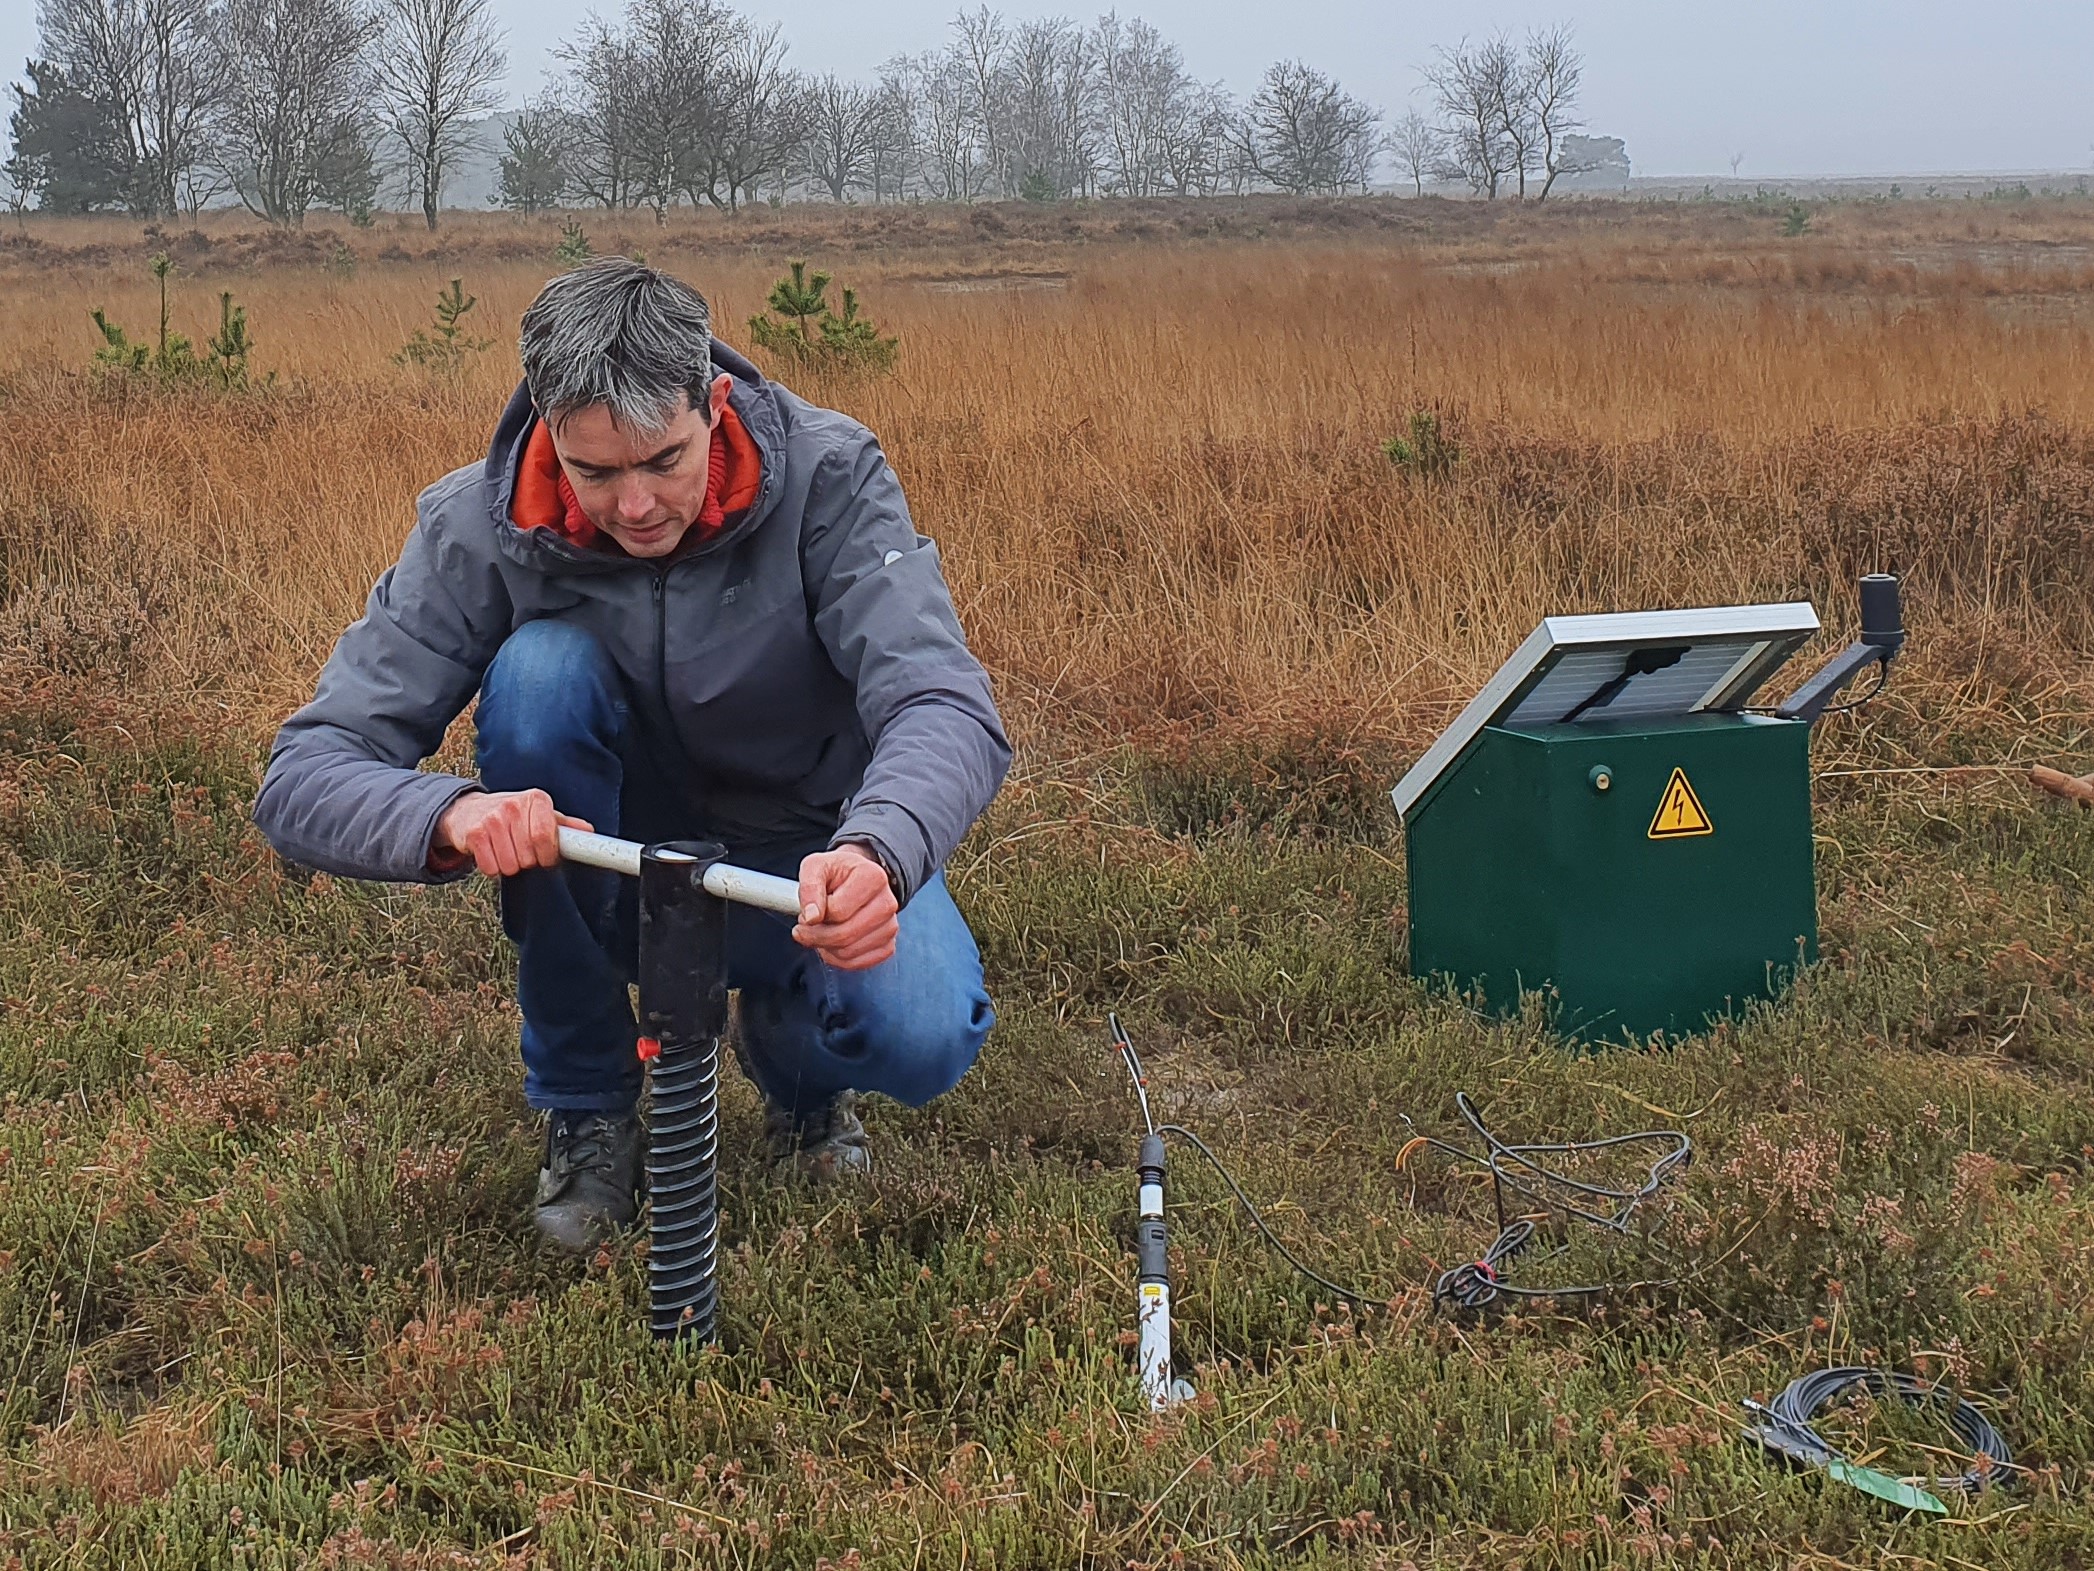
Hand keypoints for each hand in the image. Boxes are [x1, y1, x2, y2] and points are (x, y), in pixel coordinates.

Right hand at [433, 790, 592, 877]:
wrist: (468, 810)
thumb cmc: (511, 814)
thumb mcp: (539, 813)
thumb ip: (564, 825)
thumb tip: (589, 832)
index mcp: (536, 799)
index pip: (546, 837)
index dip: (548, 855)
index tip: (546, 858)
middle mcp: (513, 806)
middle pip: (529, 856)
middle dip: (528, 861)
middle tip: (523, 852)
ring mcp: (491, 819)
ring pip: (510, 865)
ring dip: (510, 866)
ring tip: (507, 851)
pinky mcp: (474, 835)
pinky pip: (491, 868)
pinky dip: (493, 868)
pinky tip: (492, 853)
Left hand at [792, 845, 898, 970]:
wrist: (853, 880)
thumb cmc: (833, 873)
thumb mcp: (815, 867)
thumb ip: (809, 888)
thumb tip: (811, 918)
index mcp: (873, 877)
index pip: (838, 911)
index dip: (814, 915)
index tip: (805, 912)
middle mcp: (888, 902)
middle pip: (845, 935)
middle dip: (815, 936)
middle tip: (803, 929)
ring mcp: (890, 926)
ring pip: (849, 952)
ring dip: (825, 947)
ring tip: (819, 932)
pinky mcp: (887, 945)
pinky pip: (858, 963)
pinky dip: (837, 959)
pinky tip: (830, 944)